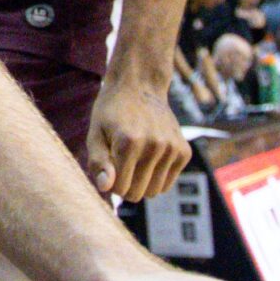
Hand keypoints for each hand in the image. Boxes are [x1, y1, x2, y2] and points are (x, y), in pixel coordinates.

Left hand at [87, 77, 193, 199]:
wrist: (140, 86)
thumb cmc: (111, 112)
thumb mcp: (95, 133)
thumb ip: (98, 162)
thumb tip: (106, 188)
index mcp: (129, 143)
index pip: (120, 188)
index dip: (110, 183)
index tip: (108, 169)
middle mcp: (155, 146)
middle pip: (138, 193)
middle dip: (125, 186)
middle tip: (119, 165)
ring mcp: (172, 149)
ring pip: (155, 191)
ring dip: (142, 182)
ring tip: (134, 161)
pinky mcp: (184, 151)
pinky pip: (168, 182)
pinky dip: (156, 176)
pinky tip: (148, 157)